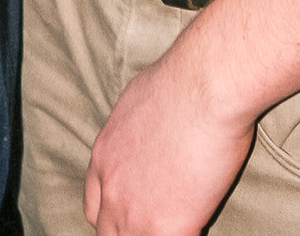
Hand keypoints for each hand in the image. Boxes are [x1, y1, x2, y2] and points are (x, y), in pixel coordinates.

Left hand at [85, 31, 254, 235]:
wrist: (205, 85)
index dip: (115, 213)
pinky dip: (188, 234)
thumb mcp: (138, 98)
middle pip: (108, 233)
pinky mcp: (164, 227)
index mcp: (104, 155)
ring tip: (180, 222)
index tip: (137, 210)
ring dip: (154, 233)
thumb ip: (134, 127)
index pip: (94, 206)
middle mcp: (111, 187)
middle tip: (158, 220)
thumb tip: (148, 126)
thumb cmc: (182, 79)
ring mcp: (134, 212)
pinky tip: (201, 223)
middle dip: (131, 230)